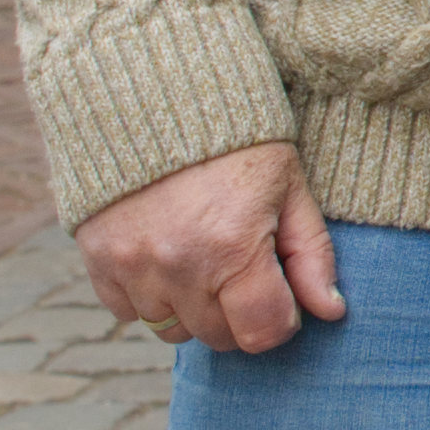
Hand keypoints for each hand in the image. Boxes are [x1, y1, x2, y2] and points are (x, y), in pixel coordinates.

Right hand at [77, 142, 344, 354]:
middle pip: (219, 336)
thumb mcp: (288, 185)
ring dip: (191, 308)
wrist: (152, 93)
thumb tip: (331, 312)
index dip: (281, 319)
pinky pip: (126, 311)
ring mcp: (133, 266)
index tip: (280, 293)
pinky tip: (163, 256)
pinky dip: (147, 296)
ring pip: (171, 330)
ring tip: (201, 259)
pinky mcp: (98, 259)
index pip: (262, 333)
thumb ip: (311, 255)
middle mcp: (179, 267)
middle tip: (241, 269)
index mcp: (233, 250)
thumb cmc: (235, 139)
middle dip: (238, 313)